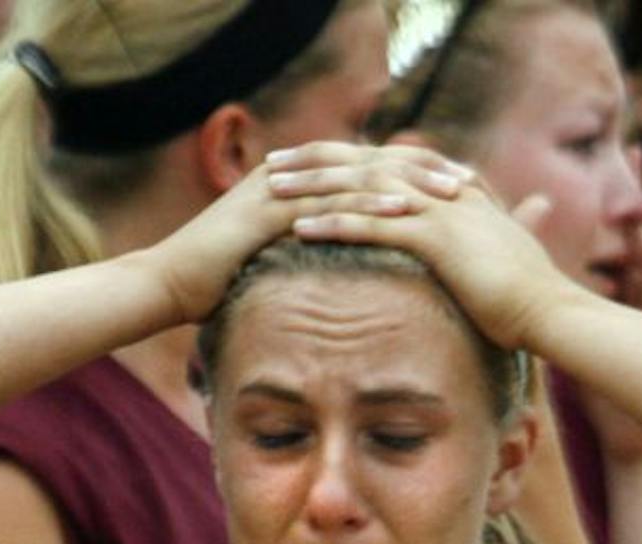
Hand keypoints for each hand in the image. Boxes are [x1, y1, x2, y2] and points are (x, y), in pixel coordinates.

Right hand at [142, 144, 469, 323]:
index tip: (463, 188)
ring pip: (358, 175)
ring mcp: (282, 187)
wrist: (171, 285)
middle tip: (471, 180)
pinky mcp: (270, 209)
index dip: (417, 175)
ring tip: (453, 194)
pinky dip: (369, 205)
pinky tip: (406, 214)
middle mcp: (296, 175)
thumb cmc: (226, 282)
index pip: (371, 169)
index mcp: (304, 183)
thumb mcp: (285, 263)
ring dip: (409, 183)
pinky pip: (329, 202)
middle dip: (424, 169)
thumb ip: (319, 255)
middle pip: (373, 161)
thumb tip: (357, 273)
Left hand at [273, 142, 569, 350]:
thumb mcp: (506, 262)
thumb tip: (480, 251)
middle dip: (317, 162)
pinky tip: (300, 228)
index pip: (392, 164)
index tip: (310, 165)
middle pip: (368, 164)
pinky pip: (374, 224)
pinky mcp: (437, 238)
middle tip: (274, 164)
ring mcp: (442, 212)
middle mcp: (447, 192)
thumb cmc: (531, 301)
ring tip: (271, 190)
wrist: (553, 314)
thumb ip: (489, 244)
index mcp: (459, 193)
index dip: (349, 163)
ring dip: (314, 187)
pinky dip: (335, 223)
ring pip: (364, 187)